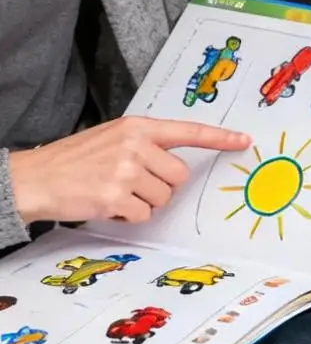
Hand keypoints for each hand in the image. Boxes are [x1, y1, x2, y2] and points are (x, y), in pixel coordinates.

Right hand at [9, 118, 251, 224]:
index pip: (187, 131)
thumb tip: (177, 166)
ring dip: (142, 202)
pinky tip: (106, 203)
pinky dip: (128, 215)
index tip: (244, 141)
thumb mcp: (112, 139)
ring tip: (113, 191)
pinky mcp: (117, 195)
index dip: (219, 138)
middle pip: (179, 176)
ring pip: (163, 198)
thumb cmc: (75, 161)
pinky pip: (144, 214)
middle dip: (160, 186)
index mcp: (137, 128)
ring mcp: (127, 169)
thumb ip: (144, 145)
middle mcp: (135, 144)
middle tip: (129, 183)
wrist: (34, 178)